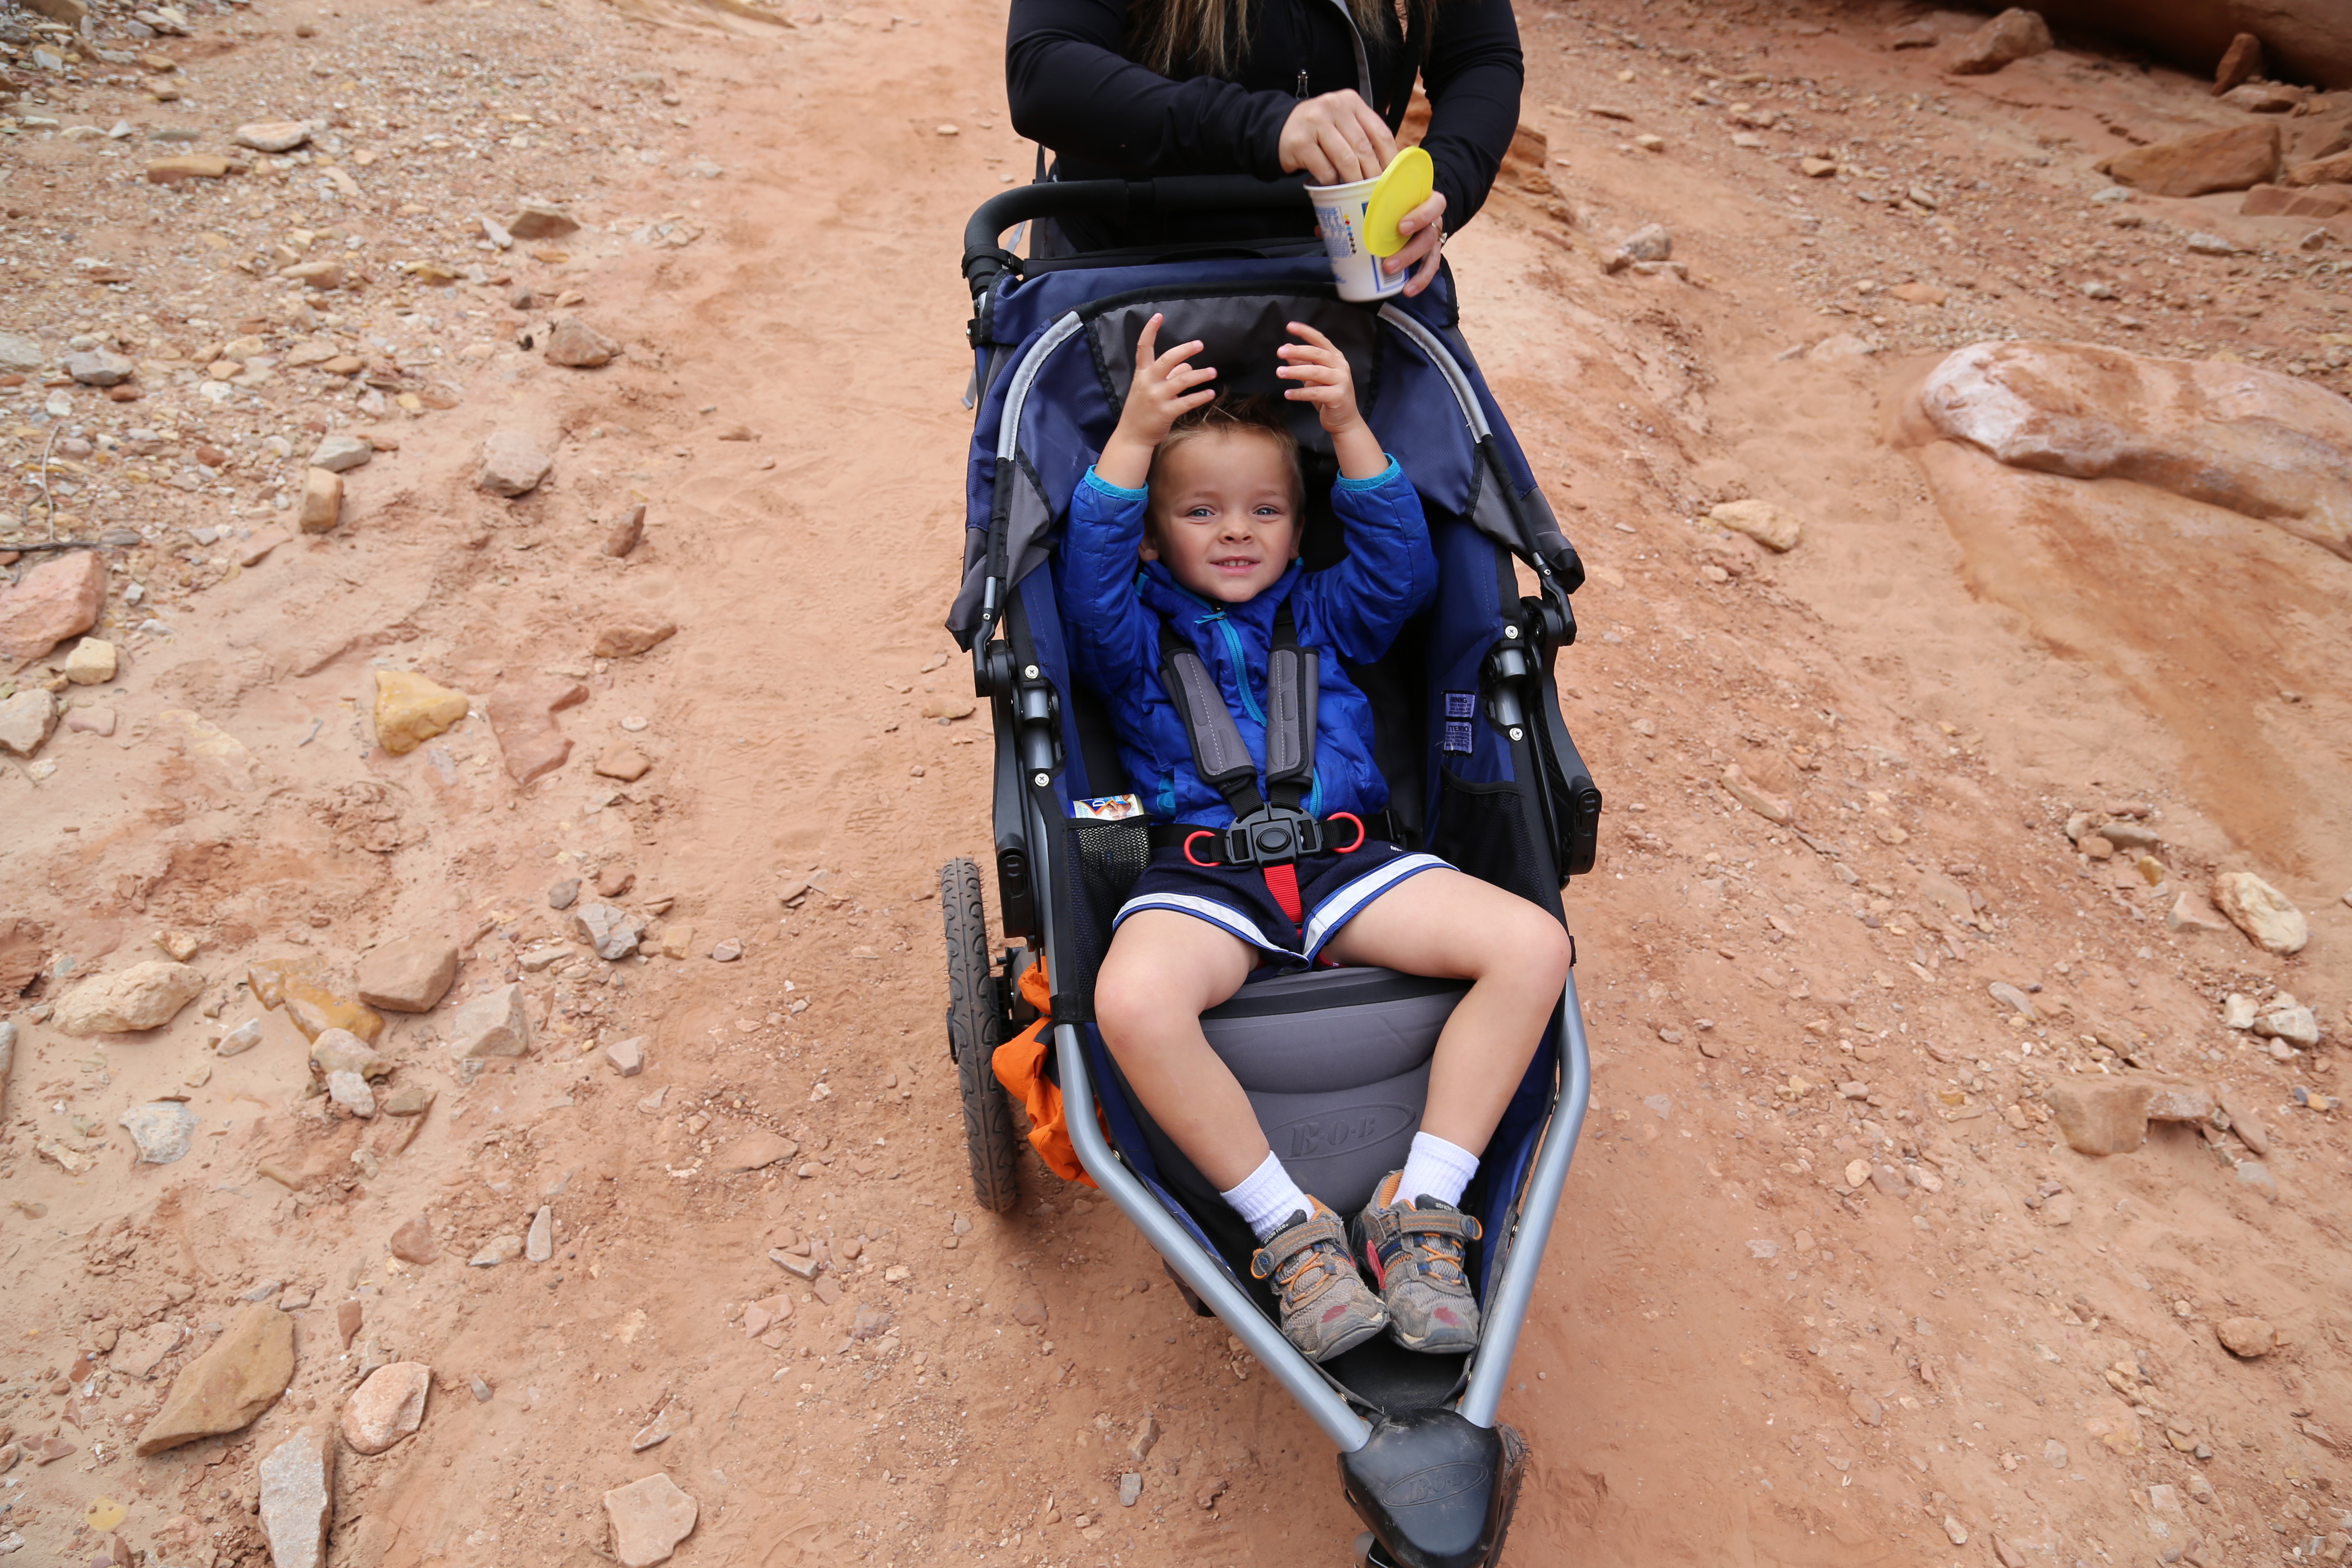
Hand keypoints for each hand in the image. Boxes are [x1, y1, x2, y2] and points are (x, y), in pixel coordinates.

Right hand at [1096, 313, 1215, 488]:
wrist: (1132, 436)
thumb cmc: (1142, 410)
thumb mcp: (1150, 389)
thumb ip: (1169, 375)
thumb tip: (1187, 365)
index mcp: (1142, 374)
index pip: (1143, 348)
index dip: (1150, 331)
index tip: (1158, 316)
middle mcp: (1148, 383)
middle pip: (1167, 360)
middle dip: (1184, 350)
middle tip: (1200, 344)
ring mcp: (1156, 398)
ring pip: (1182, 381)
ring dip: (1200, 375)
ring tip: (1213, 372)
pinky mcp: (1165, 412)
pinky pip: (1187, 402)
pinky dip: (1200, 397)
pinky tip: (1211, 393)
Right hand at [1277, 90, 1395, 184]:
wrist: (1281, 128)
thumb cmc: (1319, 129)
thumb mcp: (1343, 121)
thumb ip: (1363, 134)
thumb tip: (1388, 165)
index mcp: (1350, 101)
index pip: (1379, 131)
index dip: (1389, 157)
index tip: (1393, 176)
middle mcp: (1334, 107)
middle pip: (1363, 147)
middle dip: (1373, 174)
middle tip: (1376, 190)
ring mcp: (1315, 123)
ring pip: (1345, 159)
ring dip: (1354, 180)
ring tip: (1358, 192)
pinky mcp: (1300, 143)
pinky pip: (1324, 169)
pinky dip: (1332, 182)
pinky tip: (1334, 186)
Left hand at [1277, 321, 1383, 479]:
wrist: (1344, 420)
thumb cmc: (1328, 396)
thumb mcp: (1313, 378)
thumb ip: (1302, 363)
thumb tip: (1287, 348)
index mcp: (1335, 358)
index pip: (1320, 340)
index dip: (1305, 332)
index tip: (1289, 326)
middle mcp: (1340, 366)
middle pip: (1317, 354)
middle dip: (1297, 351)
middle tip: (1279, 351)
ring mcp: (1341, 381)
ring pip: (1316, 372)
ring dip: (1295, 371)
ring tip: (1279, 372)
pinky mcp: (1338, 397)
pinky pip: (1316, 393)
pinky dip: (1300, 393)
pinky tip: (1287, 393)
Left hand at [1383, 190, 1446, 296]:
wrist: (1418, 208)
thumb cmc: (1402, 201)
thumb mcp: (1394, 195)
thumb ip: (1373, 199)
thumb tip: (1331, 217)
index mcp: (1430, 201)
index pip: (1434, 206)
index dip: (1420, 217)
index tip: (1401, 228)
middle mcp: (1435, 220)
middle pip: (1428, 235)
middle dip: (1409, 251)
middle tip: (1389, 262)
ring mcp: (1434, 238)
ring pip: (1429, 253)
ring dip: (1410, 265)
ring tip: (1392, 274)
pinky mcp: (1432, 254)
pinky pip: (1430, 268)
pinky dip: (1420, 280)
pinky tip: (1408, 290)